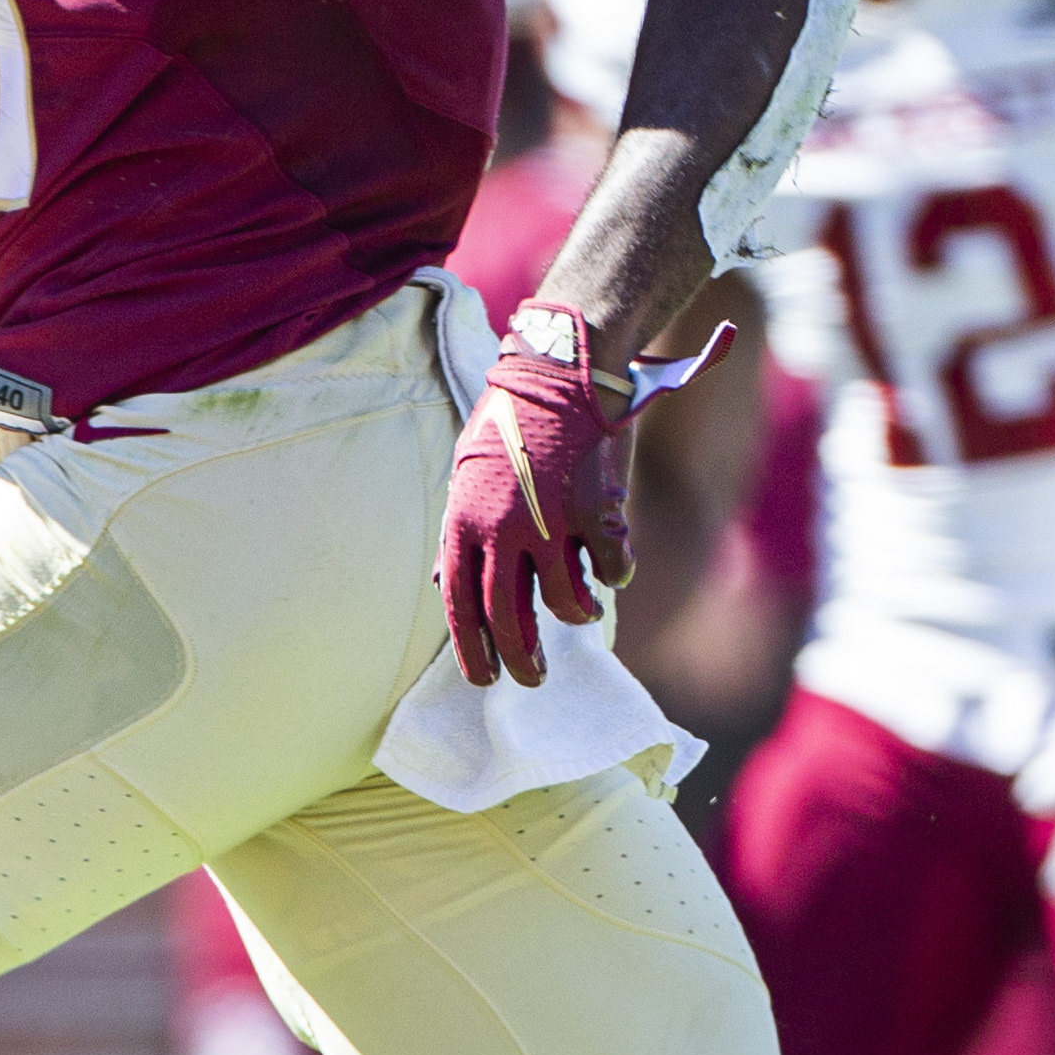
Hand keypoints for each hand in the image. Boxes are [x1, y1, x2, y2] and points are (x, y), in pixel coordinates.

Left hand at [436, 348, 630, 687]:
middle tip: (533, 677)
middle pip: (509, 618)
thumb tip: (441, 579)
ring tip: (582, 612)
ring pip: (566, 602)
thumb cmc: (509, 424)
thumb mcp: (465, 475)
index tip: (484, 680)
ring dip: (576, 615)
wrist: (556, 375)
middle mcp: (502, 530)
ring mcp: (550, 523)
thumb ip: (459, 530)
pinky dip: (614, 575)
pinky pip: (610, 568)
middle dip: (522, 658)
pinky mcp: (595, 512)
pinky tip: (612, 571)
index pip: (459, 606)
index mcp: (463, 523)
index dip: (471, 651)